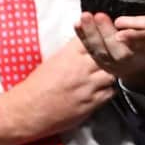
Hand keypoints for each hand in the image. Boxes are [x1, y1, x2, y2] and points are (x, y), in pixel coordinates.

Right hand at [0, 39, 115, 144]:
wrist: (28, 110)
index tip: (106, 35)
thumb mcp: (53, 60)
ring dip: (113, 71)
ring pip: (112, 74)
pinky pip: (109, 92)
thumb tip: (86, 43)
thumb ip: (72, 51)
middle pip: (108, 54)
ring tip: (111, 71)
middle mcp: (81, 69)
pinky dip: (109, 88)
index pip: (93, 38)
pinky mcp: (90, 104)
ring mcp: (87, 87)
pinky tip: (105, 87)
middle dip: (112, 52)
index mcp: (69, 55)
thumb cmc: (37, 85)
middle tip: (116, 52)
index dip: (102, 34)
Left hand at [76, 11, 144, 90]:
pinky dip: (82, 37)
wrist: (141, 64)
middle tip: (98, 15)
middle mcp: (126, 60)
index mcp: (142, 52)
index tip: (119, 23)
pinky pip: (90, 49)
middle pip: (115, 49)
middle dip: (105, 32)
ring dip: (90, 33)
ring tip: (84, 17)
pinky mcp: (101, 62)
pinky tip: (77, 24)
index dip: (129, 35)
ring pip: (99, 51)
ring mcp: (112, 64)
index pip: (136, 44)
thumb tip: (143, 8)